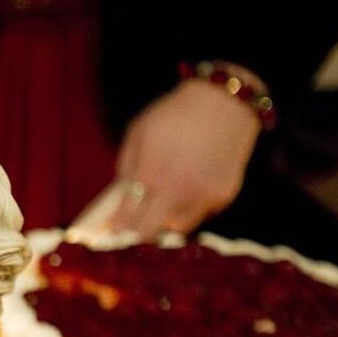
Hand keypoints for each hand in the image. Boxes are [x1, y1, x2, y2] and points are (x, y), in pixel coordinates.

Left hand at [103, 78, 260, 237]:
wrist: (224, 103)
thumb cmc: (173, 115)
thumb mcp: (138, 133)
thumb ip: (127, 168)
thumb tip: (121, 198)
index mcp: (151, 174)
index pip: (127, 217)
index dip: (117, 227)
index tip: (113, 230)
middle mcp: (177, 190)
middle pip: (150, 233)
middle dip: (138, 233)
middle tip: (133, 228)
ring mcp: (202, 196)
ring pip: (177, 227)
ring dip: (167, 220)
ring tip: (164, 203)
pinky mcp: (223, 196)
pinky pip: (201, 213)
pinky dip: (191, 207)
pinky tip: (191, 186)